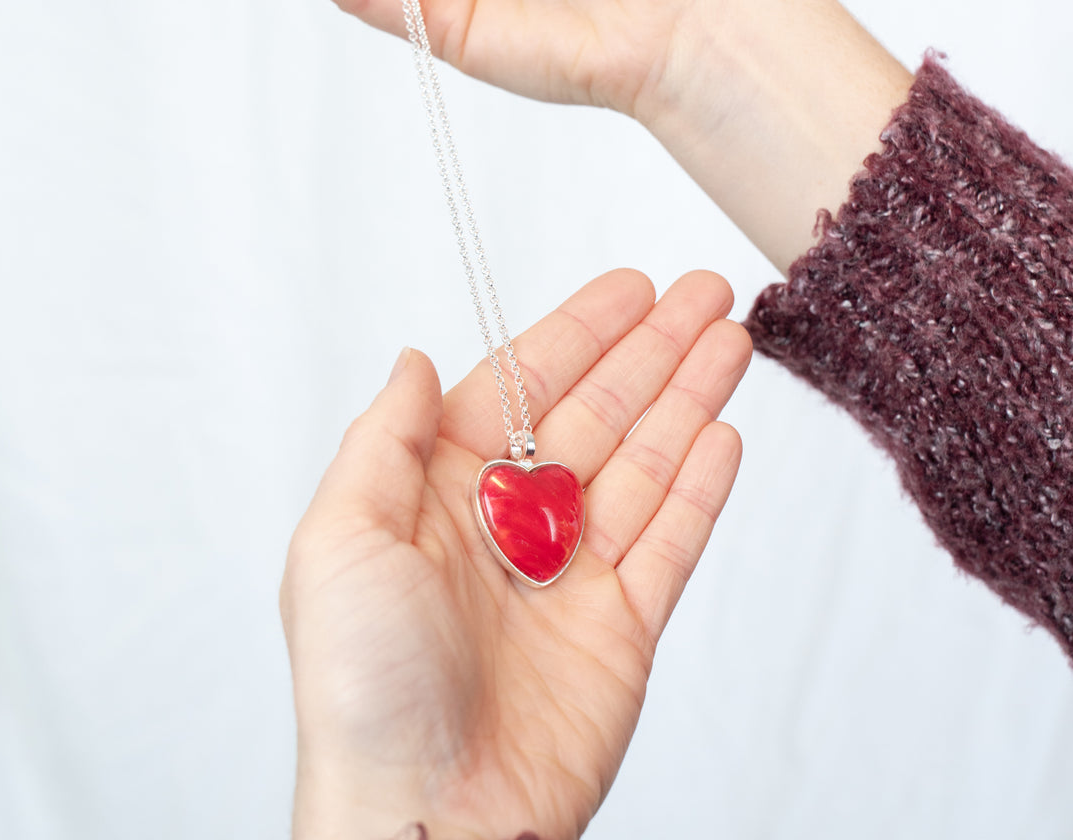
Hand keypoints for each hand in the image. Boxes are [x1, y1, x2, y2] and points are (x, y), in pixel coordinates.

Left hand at [281, 269, 750, 839]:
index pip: (521, 388)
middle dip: (653, 350)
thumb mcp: (340, 542)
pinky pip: (671, 542)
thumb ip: (384, 439)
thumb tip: (414, 358)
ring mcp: (571, 577)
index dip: (580, 333)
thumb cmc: (364, 691)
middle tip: (706, 293)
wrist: (429, 825)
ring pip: (645, 465)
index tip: (631, 288)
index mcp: (440, 495)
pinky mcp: (621, 630)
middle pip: (598, 414)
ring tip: (732, 340)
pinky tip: (726, 431)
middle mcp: (510, 526)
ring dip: (690, 398)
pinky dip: (703, 486)